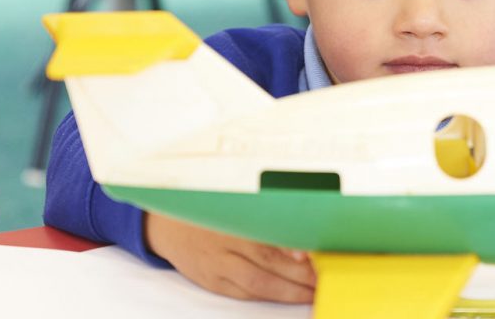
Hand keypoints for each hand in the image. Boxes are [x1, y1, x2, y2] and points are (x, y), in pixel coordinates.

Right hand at [144, 213, 315, 302]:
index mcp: (232, 215)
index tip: (316, 253)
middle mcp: (223, 241)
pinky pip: (245, 294)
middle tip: (328, 275)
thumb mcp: (233, 197)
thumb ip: (265, 208)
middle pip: (269, 261)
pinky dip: (270, 296)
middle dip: (302, 273)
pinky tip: (290, 295)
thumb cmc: (209, 206)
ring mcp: (216, 265)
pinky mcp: (212, 282)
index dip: (293, 246)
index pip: (268, 232)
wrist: (166, 224)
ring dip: (291, 290)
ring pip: (259, 284)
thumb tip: (302, 221)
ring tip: (315, 291)